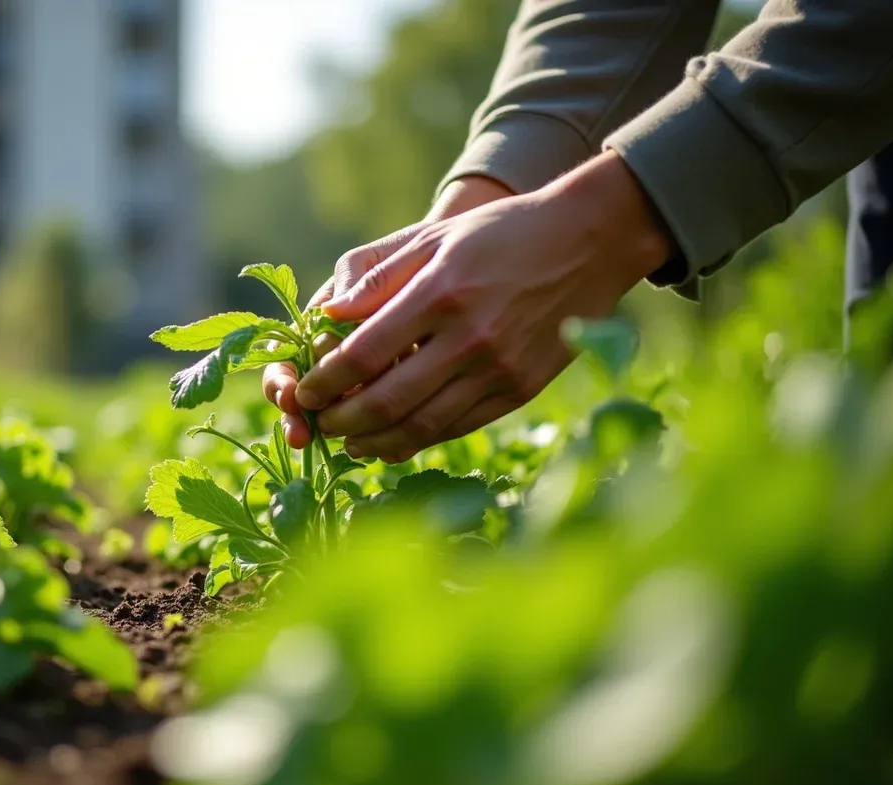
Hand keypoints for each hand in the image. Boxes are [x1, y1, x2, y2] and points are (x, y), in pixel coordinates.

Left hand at [294, 151, 673, 461]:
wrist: (588, 243)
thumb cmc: (500, 234)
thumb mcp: (436, 237)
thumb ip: (379, 278)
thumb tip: (327, 315)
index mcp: (440, 292)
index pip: (363, 353)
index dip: (324, 381)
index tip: (303, 392)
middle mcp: (469, 336)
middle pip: (387, 399)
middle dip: (342, 420)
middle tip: (318, 424)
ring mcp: (498, 368)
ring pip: (422, 424)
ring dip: (375, 441)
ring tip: (348, 442)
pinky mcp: (520, 389)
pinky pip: (458, 427)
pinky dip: (419, 441)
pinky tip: (393, 441)